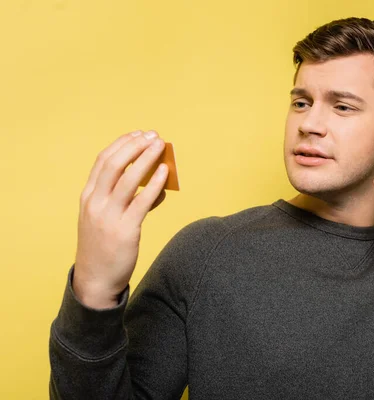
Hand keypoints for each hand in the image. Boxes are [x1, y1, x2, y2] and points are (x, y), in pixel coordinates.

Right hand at [73, 130, 168, 308]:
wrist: (95, 279)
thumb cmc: (104, 246)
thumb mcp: (106, 217)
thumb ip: (126, 199)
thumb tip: (157, 182)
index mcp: (88, 197)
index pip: (103, 161)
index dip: (122, 144)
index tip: (138, 134)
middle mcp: (95, 203)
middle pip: (114, 164)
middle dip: (134, 145)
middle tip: (152, 135)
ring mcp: (108, 216)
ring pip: (127, 179)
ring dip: (145, 158)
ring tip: (160, 146)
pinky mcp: (125, 230)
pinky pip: (142, 201)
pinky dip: (154, 184)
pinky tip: (165, 172)